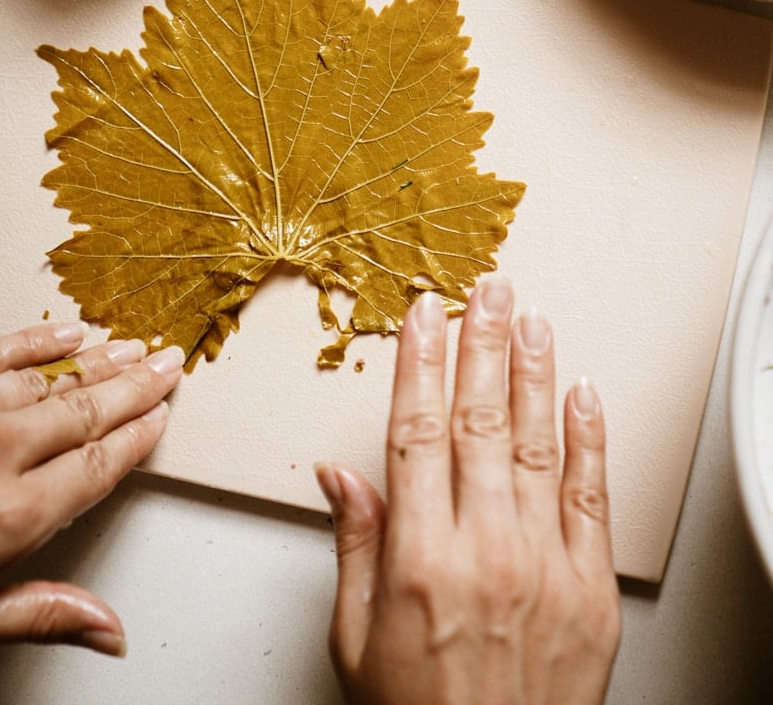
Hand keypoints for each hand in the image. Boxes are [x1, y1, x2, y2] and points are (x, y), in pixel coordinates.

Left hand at [0, 321, 183, 654]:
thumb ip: (35, 611)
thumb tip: (106, 627)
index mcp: (11, 516)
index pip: (100, 464)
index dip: (139, 435)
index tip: (163, 415)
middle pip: (88, 412)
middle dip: (136, 386)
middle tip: (169, 363)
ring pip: (51, 376)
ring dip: (97, 360)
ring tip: (129, 345)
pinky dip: (36, 339)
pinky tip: (64, 331)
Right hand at [315, 279, 619, 704]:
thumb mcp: (355, 640)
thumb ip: (353, 546)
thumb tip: (340, 475)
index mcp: (418, 560)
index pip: (416, 431)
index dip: (420, 363)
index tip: (423, 316)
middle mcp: (484, 552)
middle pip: (481, 421)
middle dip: (483, 344)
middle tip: (487, 291)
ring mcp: (544, 567)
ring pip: (537, 444)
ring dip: (534, 373)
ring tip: (532, 321)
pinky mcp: (590, 590)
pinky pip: (591, 497)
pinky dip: (589, 440)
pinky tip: (582, 395)